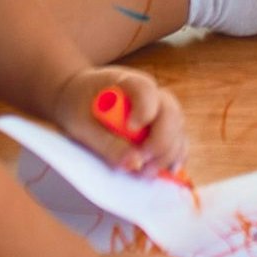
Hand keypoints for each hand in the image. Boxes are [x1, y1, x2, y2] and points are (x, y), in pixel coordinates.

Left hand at [53, 65, 186, 177]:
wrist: (78, 99)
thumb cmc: (78, 106)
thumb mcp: (82, 125)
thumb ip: (107, 143)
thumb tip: (135, 165)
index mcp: (128, 82)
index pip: (146, 90)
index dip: (144, 111)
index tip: (131, 129)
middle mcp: (151, 93)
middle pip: (170, 112)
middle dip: (160, 142)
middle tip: (142, 165)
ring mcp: (160, 110)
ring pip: (178, 128)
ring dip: (167, 154)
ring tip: (146, 174)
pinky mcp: (163, 127)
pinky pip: (178, 141)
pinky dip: (175, 156)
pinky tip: (167, 171)